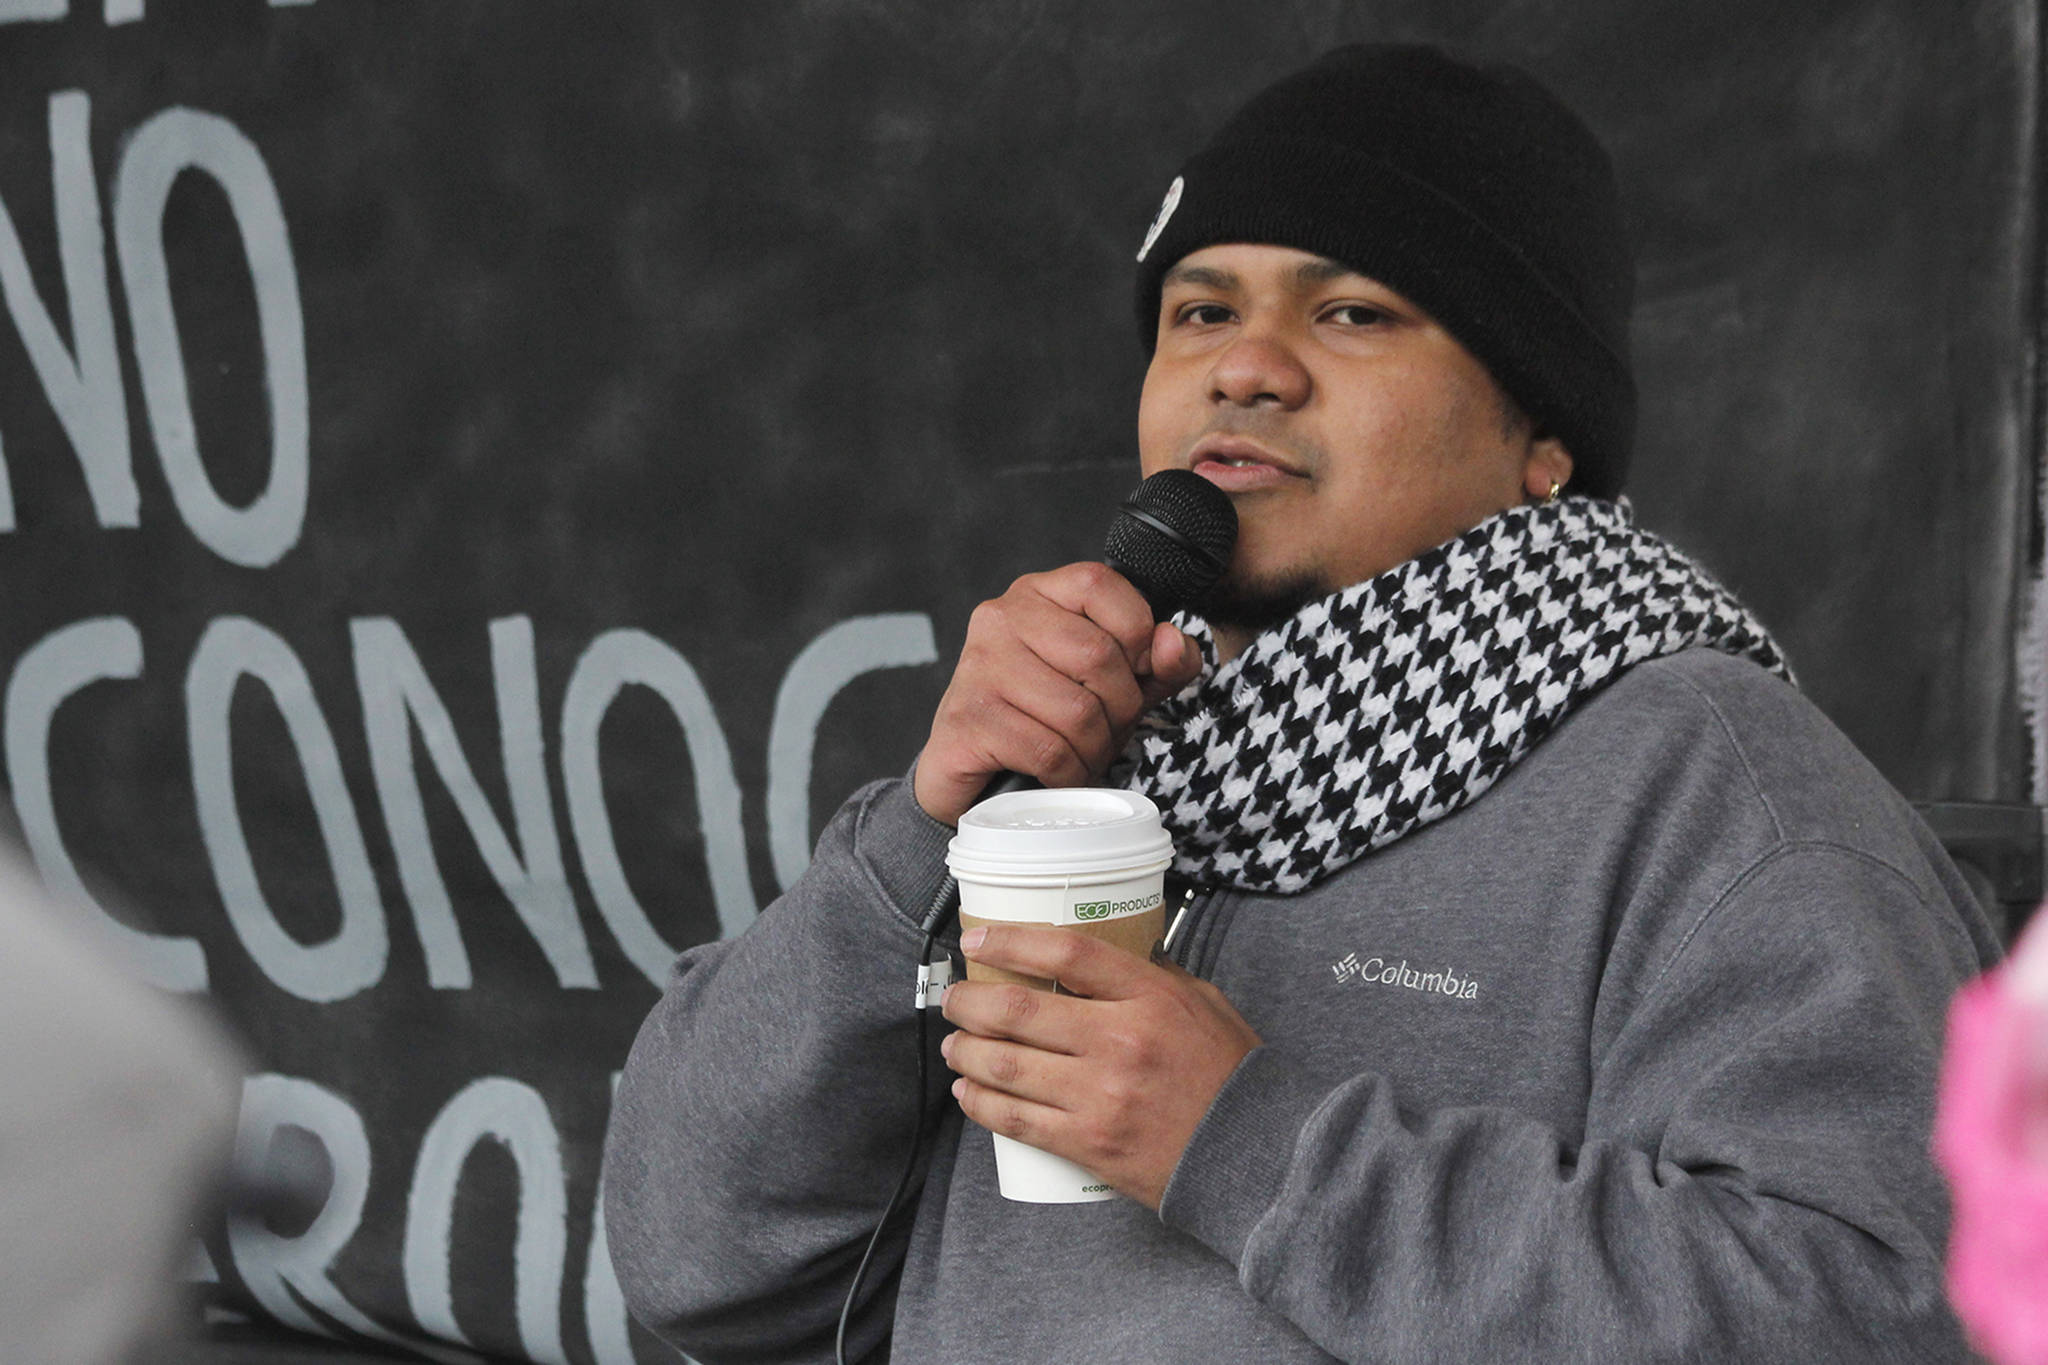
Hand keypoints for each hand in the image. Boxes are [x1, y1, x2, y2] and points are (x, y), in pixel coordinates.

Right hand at [913, 562, 1202, 825]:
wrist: (967, 768)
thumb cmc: (1043, 718)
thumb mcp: (1113, 685)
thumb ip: (1156, 664)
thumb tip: (1172, 644)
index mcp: (1038, 595)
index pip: (1102, 585)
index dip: (1136, 634)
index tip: (1134, 674)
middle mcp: (1002, 618)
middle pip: (1097, 655)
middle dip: (1119, 709)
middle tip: (1106, 731)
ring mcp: (979, 666)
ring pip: (1077, 710)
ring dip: (1094, 749)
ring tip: (1082, 755)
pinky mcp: (968, 718)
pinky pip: (1049, 750)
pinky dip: (1067, 774)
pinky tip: (1058, 774)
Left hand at [939, 923, 1261, 1209]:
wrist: (1254, 1153)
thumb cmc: (1230, 1075)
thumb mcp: (1203, 1003)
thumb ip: (1153, 976)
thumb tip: (1105, 954)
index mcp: (1150, 997)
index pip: (1065, 952)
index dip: (1010, 941)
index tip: (978, 942)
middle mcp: (1119, 1041)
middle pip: (1018, 1009)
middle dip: (970, 1001)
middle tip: (956, 999)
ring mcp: (1100, 1095)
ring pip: (1005, 1064)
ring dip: (966, 1050)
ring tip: (956, 1044)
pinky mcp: (1089, 1143)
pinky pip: (1016, 1119)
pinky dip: (980, 1102)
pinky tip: (968, 1090)